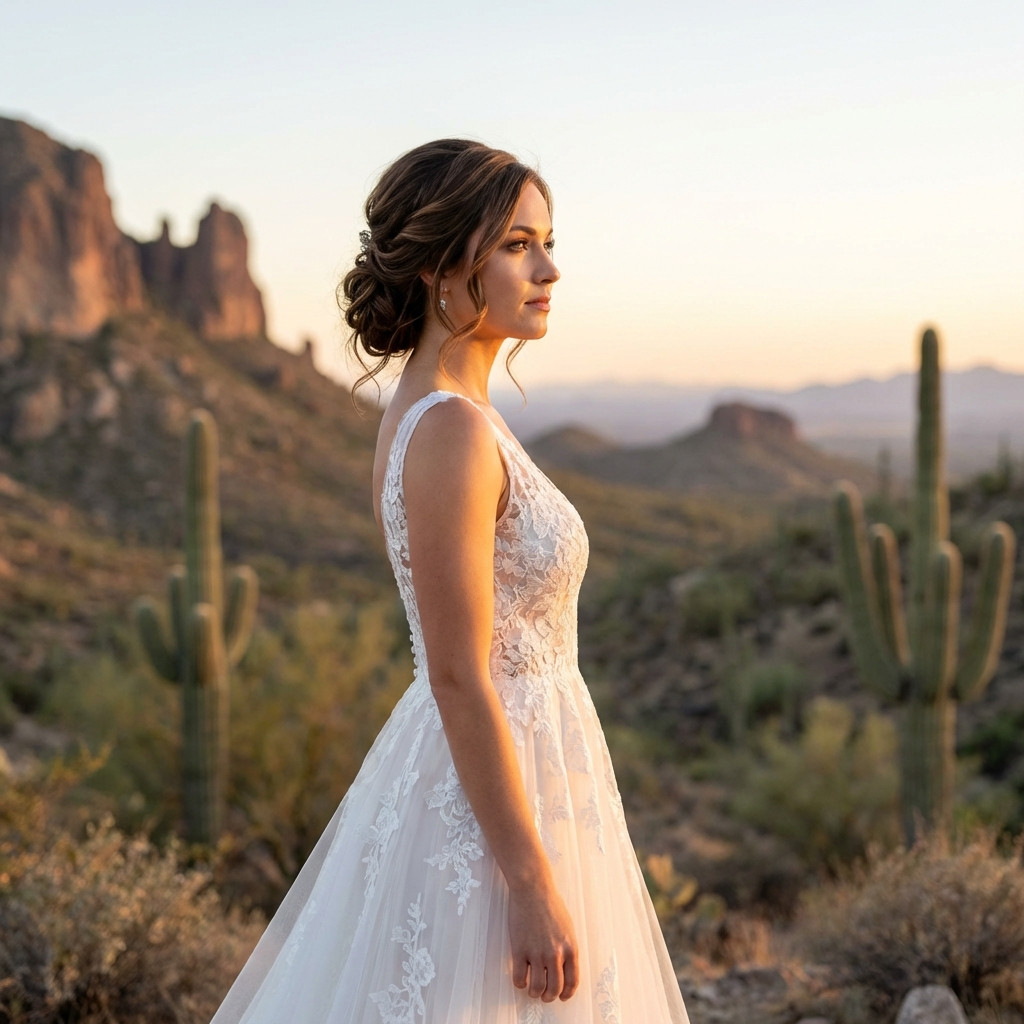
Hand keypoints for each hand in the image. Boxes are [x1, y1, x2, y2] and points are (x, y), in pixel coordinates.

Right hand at [508, 881, 578, 1001]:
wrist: (533, 889)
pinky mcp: (520, 950)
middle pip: (554, 989)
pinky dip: (520, 984)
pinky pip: (519, 978)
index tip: (562, 996)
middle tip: (545, 996)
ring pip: (537, 988)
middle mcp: (555, 954)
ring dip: (535, 993)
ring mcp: (537, 953)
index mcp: (570, 948)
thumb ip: (567, 948)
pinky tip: (521, 979)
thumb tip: (564, 967)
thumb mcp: (568, 927)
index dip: (567, 993)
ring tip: (532, 989)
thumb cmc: (550, 904)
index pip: (572, 982)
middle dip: (549, 996)